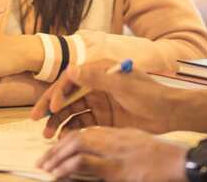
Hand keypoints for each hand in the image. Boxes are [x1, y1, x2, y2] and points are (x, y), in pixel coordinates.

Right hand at [31, 60, 175, 136]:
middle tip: (36, 120)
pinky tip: (64, 138)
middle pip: (66, 96)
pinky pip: (82, 123)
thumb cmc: (149, 94)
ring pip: (71, 111)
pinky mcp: (103, 118)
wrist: (170, 113)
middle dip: (51, 108)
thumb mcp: (122, 84)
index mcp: (98, 71)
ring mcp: (99, 102)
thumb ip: (96, 77)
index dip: (58, 93)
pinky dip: (71, 130)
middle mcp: (95, 85)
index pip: (70, 80)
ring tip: (48, 135)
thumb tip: (71, 69)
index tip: (52, 108)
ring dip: (58, 121)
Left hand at [37, 127, 187, 181]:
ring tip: (44, 168)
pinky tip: (56, 174)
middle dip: (56, 149)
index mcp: (116, 132)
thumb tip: (104, 160)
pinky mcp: (114, 167)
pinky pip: (83, 163)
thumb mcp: (138, 146)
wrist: (180, 161)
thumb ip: (120, 147)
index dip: (67, 141)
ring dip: (56, 157)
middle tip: (42, 162)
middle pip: (76, 137)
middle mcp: (111, 137)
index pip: (85, 132)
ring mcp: (112, 151)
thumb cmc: (165, 157)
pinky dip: (66, 167)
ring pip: (75, 146)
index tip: (55, 152)